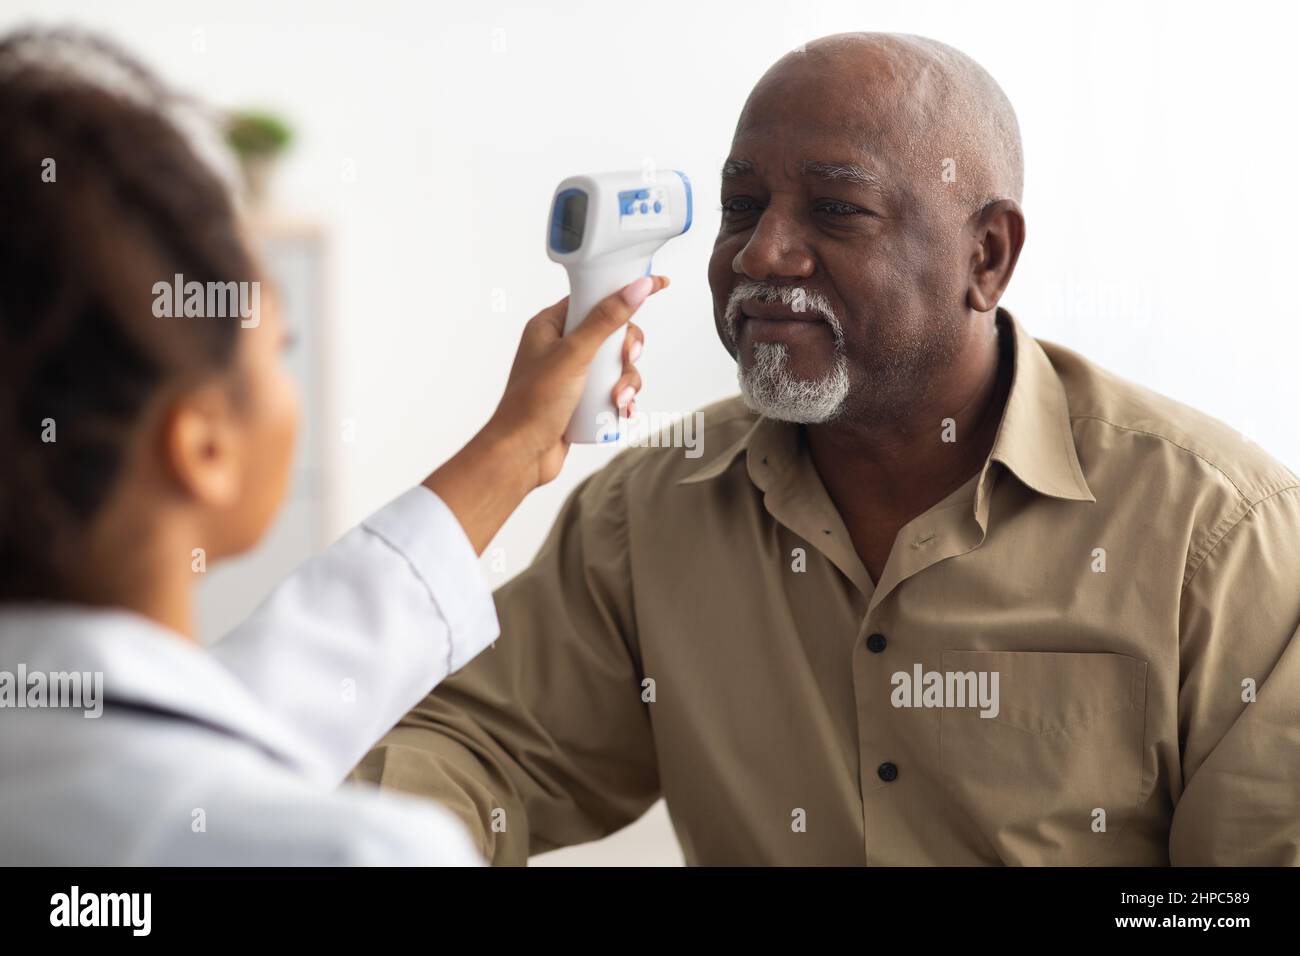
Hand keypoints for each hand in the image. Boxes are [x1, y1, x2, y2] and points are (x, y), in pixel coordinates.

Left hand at [488, 273, 668, 486]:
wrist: (522, 456)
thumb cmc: (533, 405)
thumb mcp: (574, 355)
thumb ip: (606, 320)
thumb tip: (637, 287)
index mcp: (550, 325)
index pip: (594, 295)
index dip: (625, 290)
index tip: (657, 284)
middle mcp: (561, 346)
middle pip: (613, 332)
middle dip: (626, 352)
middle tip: (626, 360)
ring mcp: (573, 373)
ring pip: (617, 364)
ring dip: (626, 381)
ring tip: (617, 400)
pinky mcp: (582, 398)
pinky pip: (613, 388)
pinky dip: (623, 398)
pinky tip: (622, 411)